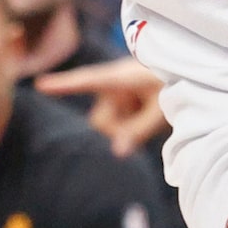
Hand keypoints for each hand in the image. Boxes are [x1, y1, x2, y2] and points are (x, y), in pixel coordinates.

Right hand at [38, 57, 167, 155]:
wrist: (188, 74)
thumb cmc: (175, 84)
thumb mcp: (162, 109)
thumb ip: (139, 131)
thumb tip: (116, 153)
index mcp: (121, 77)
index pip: (88, 81)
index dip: (64, 84)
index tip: (40, 85)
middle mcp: (114, 85)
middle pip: (99, 121)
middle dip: (116, 131)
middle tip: (146, 126)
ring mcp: (117, 94)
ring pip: (107, 126)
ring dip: (125, 128)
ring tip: (152, 114)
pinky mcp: (120, 102)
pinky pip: (115, 126)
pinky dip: (128, 128)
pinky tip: (146, 116)